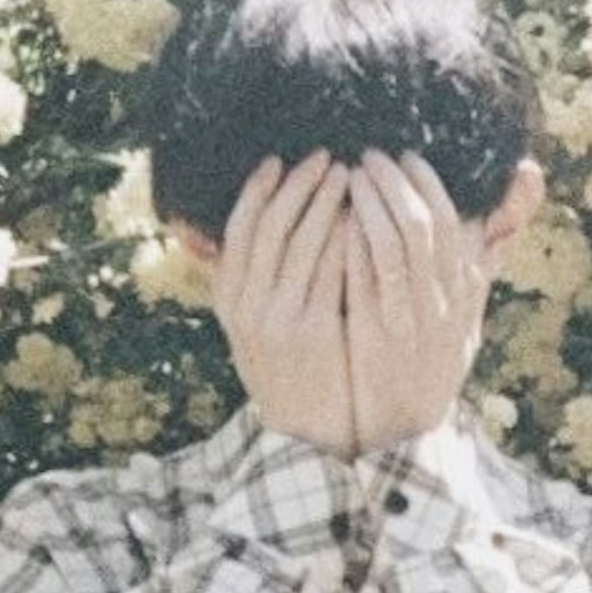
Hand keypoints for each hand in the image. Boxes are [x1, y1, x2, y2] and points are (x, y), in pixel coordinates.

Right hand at [207, 152, 358, 453]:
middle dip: (299, 185)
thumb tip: (257, 229)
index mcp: (229, 300)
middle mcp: (246, 306)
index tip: (278, 161)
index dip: (257, 190)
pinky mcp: (312, 331)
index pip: (238, 229)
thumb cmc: (288, 375)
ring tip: (349, 175)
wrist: (305, 435)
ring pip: (301, 240)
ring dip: (325, 201)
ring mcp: (278, 317)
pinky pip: (330, 269)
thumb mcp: (254, 331)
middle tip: (325, 157)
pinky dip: (344, 236)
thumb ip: (251, 284)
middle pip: (270, 226)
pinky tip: (362, 215)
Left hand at [338, 147, 486, 451]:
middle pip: (422, 227)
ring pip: (391, 247)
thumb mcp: (467, 316)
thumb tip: (519, 198)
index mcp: (463, 295)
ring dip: (369, 205)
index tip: (405, 157)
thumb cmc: (430, 369)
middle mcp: (442, 305)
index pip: (454, 224)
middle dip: (394, 184)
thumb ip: (482, 262)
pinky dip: (349, 243)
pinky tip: (332, 219)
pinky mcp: (374, 339)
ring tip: (347, 176)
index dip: (428, 184)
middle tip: (368, 156)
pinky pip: (363, 280)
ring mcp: (409, 322)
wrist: (402, 435)